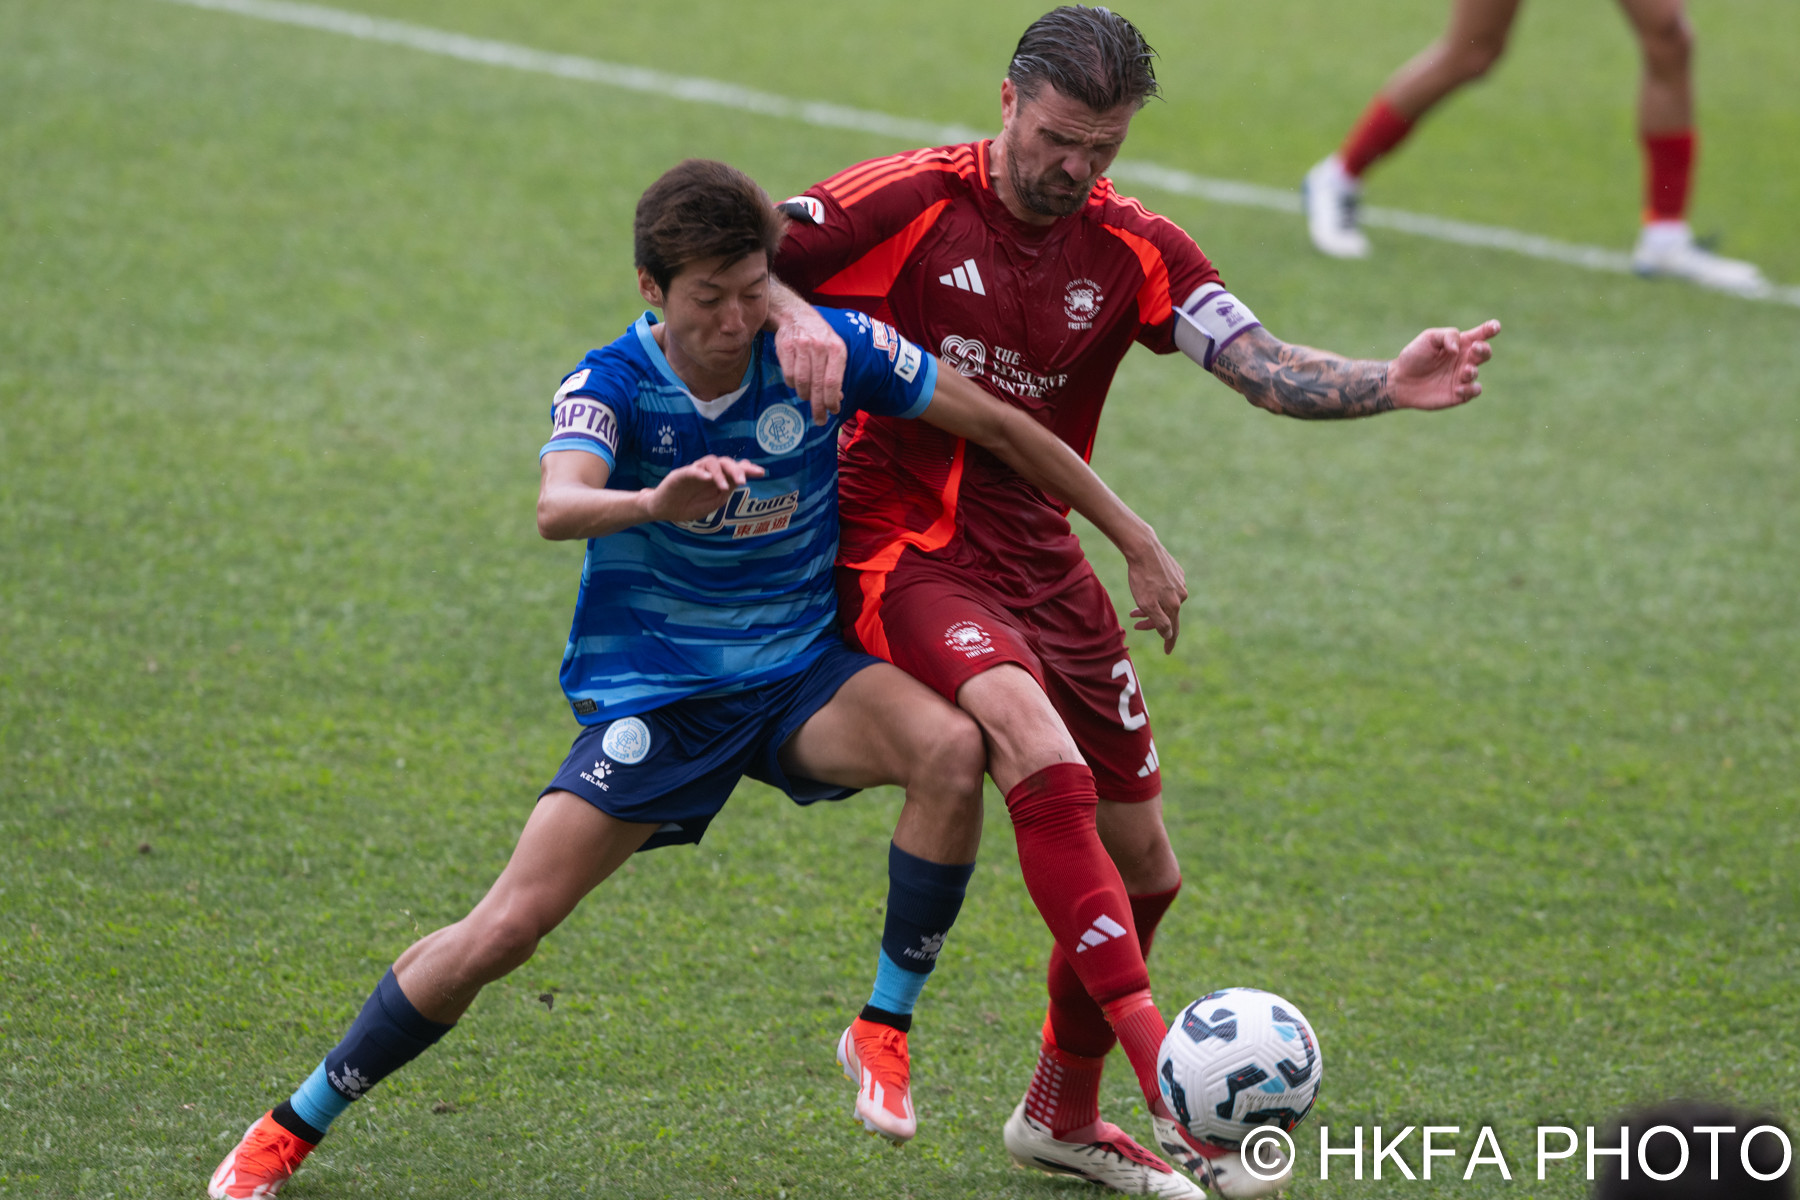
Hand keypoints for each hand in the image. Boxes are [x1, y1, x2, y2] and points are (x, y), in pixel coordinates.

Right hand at [643, 456, 764, 523]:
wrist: (665, 510)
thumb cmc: (689, 506)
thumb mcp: (713, 503)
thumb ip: (726, 492)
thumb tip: (740, 481)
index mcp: (717, 479)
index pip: (734, 469)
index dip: (747, 468)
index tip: (761, 472)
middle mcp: (708, 472)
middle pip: (725, 462)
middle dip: (737, 469)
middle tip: (744, 481)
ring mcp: (694, 471)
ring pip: (710, 462)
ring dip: (720, 473)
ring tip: (725, 487)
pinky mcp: (680, 475)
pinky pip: (691, 470)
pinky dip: (701, 473)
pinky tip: (708, 478)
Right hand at [772, 304, 846, 424]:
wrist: (795, 315)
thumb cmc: (819, 336)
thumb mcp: (834, 349)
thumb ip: (836, 373)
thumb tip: (837, 399)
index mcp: (836, 348)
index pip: (833, 381)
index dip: (831, 401)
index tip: (832, 412)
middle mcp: (820, 347)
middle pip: (817, 385)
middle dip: (819, 407)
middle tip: (819, 420)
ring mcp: (801, 346)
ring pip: (802, 382)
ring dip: (805, 395)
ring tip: (807, 397)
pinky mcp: (785, 347)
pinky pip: (789, 375)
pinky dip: (793, 385)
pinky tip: (796, 383)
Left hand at [1125, 529, 1187, 653]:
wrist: (1144, 548)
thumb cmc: (1142, 577)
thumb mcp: (1147, 604)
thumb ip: (1159, 622)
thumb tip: (1169, 635)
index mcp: (1174, 605)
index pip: (1173, 629)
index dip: (1169, 641)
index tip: (1166, 652)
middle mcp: (1181, 594)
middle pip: (1167, 614)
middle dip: (1151, 621)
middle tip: (1134, 621)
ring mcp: (1179, 582)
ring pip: (1166, 601)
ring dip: (1151, 606)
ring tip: (1134, 606)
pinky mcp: (1175, 571)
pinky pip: (1167, 588)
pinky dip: (1156, 593)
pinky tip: (1147, 588)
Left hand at [1390, 319, 1500, 410]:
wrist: (1400, 380)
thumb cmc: (1414, 356)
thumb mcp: (1428, 338)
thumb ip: (1446, 336)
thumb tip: (1458, 348)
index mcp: (1460, 344)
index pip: (1480, 335)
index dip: (1490, 329)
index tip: (1495, 327)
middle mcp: (1464, 359)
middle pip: (1484, 352)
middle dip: (1484, 349)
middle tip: (1475, 348)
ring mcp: (1462, 377)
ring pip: (1476, 372)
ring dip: (1472, 370)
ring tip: (1464, 369)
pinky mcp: (1459, 394)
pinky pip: (1473, 391)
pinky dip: (1470, 389)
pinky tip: (1458, 388)